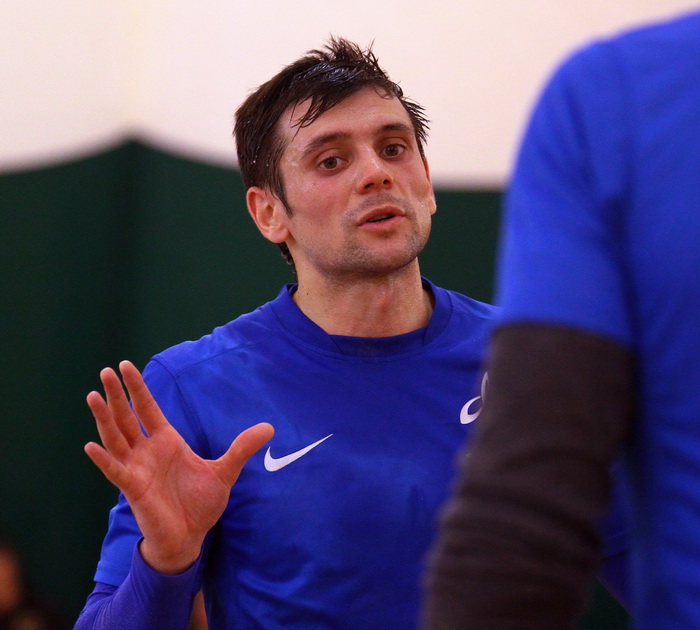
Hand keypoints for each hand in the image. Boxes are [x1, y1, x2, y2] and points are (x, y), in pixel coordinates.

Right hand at [84, 360, 273, 573]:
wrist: (190, 537)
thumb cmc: (200, 504)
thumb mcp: (224, 471)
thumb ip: (242, 448)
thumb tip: (269, 427)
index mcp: (166, 441)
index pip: (148, 408)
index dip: (138, 388)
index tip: (127, 366)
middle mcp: (147, 451)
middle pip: (127, 417)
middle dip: (117, 394)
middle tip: (106, 370)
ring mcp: (137, 468)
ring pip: (115, 438)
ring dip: (104, 418)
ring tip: (93, 396)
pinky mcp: (133, 489)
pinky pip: (115, 471)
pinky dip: (103, 459)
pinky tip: (91, 446)